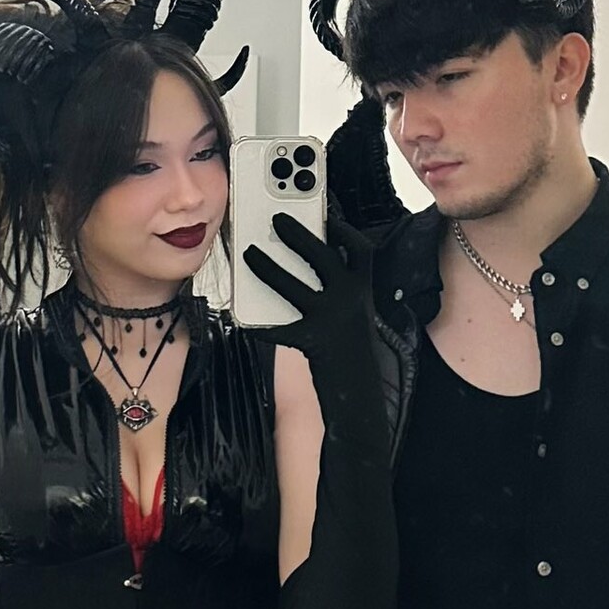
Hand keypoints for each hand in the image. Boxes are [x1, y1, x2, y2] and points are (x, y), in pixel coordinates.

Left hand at [242, 211, 381, 387]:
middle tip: (277, 219)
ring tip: (249, 254)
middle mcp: (352, 301)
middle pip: (323, 256)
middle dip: (299, 234)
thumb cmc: (352, 352)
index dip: (344, 228)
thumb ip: (338, 291)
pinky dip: (260, 324)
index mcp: (364, 291)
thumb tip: (304, 265)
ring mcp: (333, 320)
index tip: (327, 213)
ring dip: (268, 268)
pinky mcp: (313, 342)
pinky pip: (279, 328)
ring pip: (293, 286)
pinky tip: (243, 319)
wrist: (361, 395)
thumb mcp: (355, 316)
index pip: (360, 249)